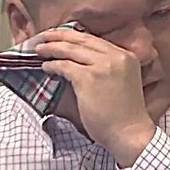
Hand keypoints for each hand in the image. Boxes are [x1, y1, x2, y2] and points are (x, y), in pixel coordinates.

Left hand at [35, 29, 155, 165]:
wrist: (129, 134)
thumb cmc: (125, 117)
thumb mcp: (122, 82)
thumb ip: (108, 69)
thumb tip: (82, 62)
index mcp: (126, 56)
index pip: (95, 40)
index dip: (75, 36)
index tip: (61, 35)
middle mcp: (115, 57)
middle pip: (81, 40)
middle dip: (60, 36)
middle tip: (44, 36)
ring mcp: (102, 66)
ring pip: (70, 50)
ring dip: (52, 48)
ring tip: (39, 49)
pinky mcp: (88, 78)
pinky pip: (65, 66)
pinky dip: (53, 65)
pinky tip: (46, 67)